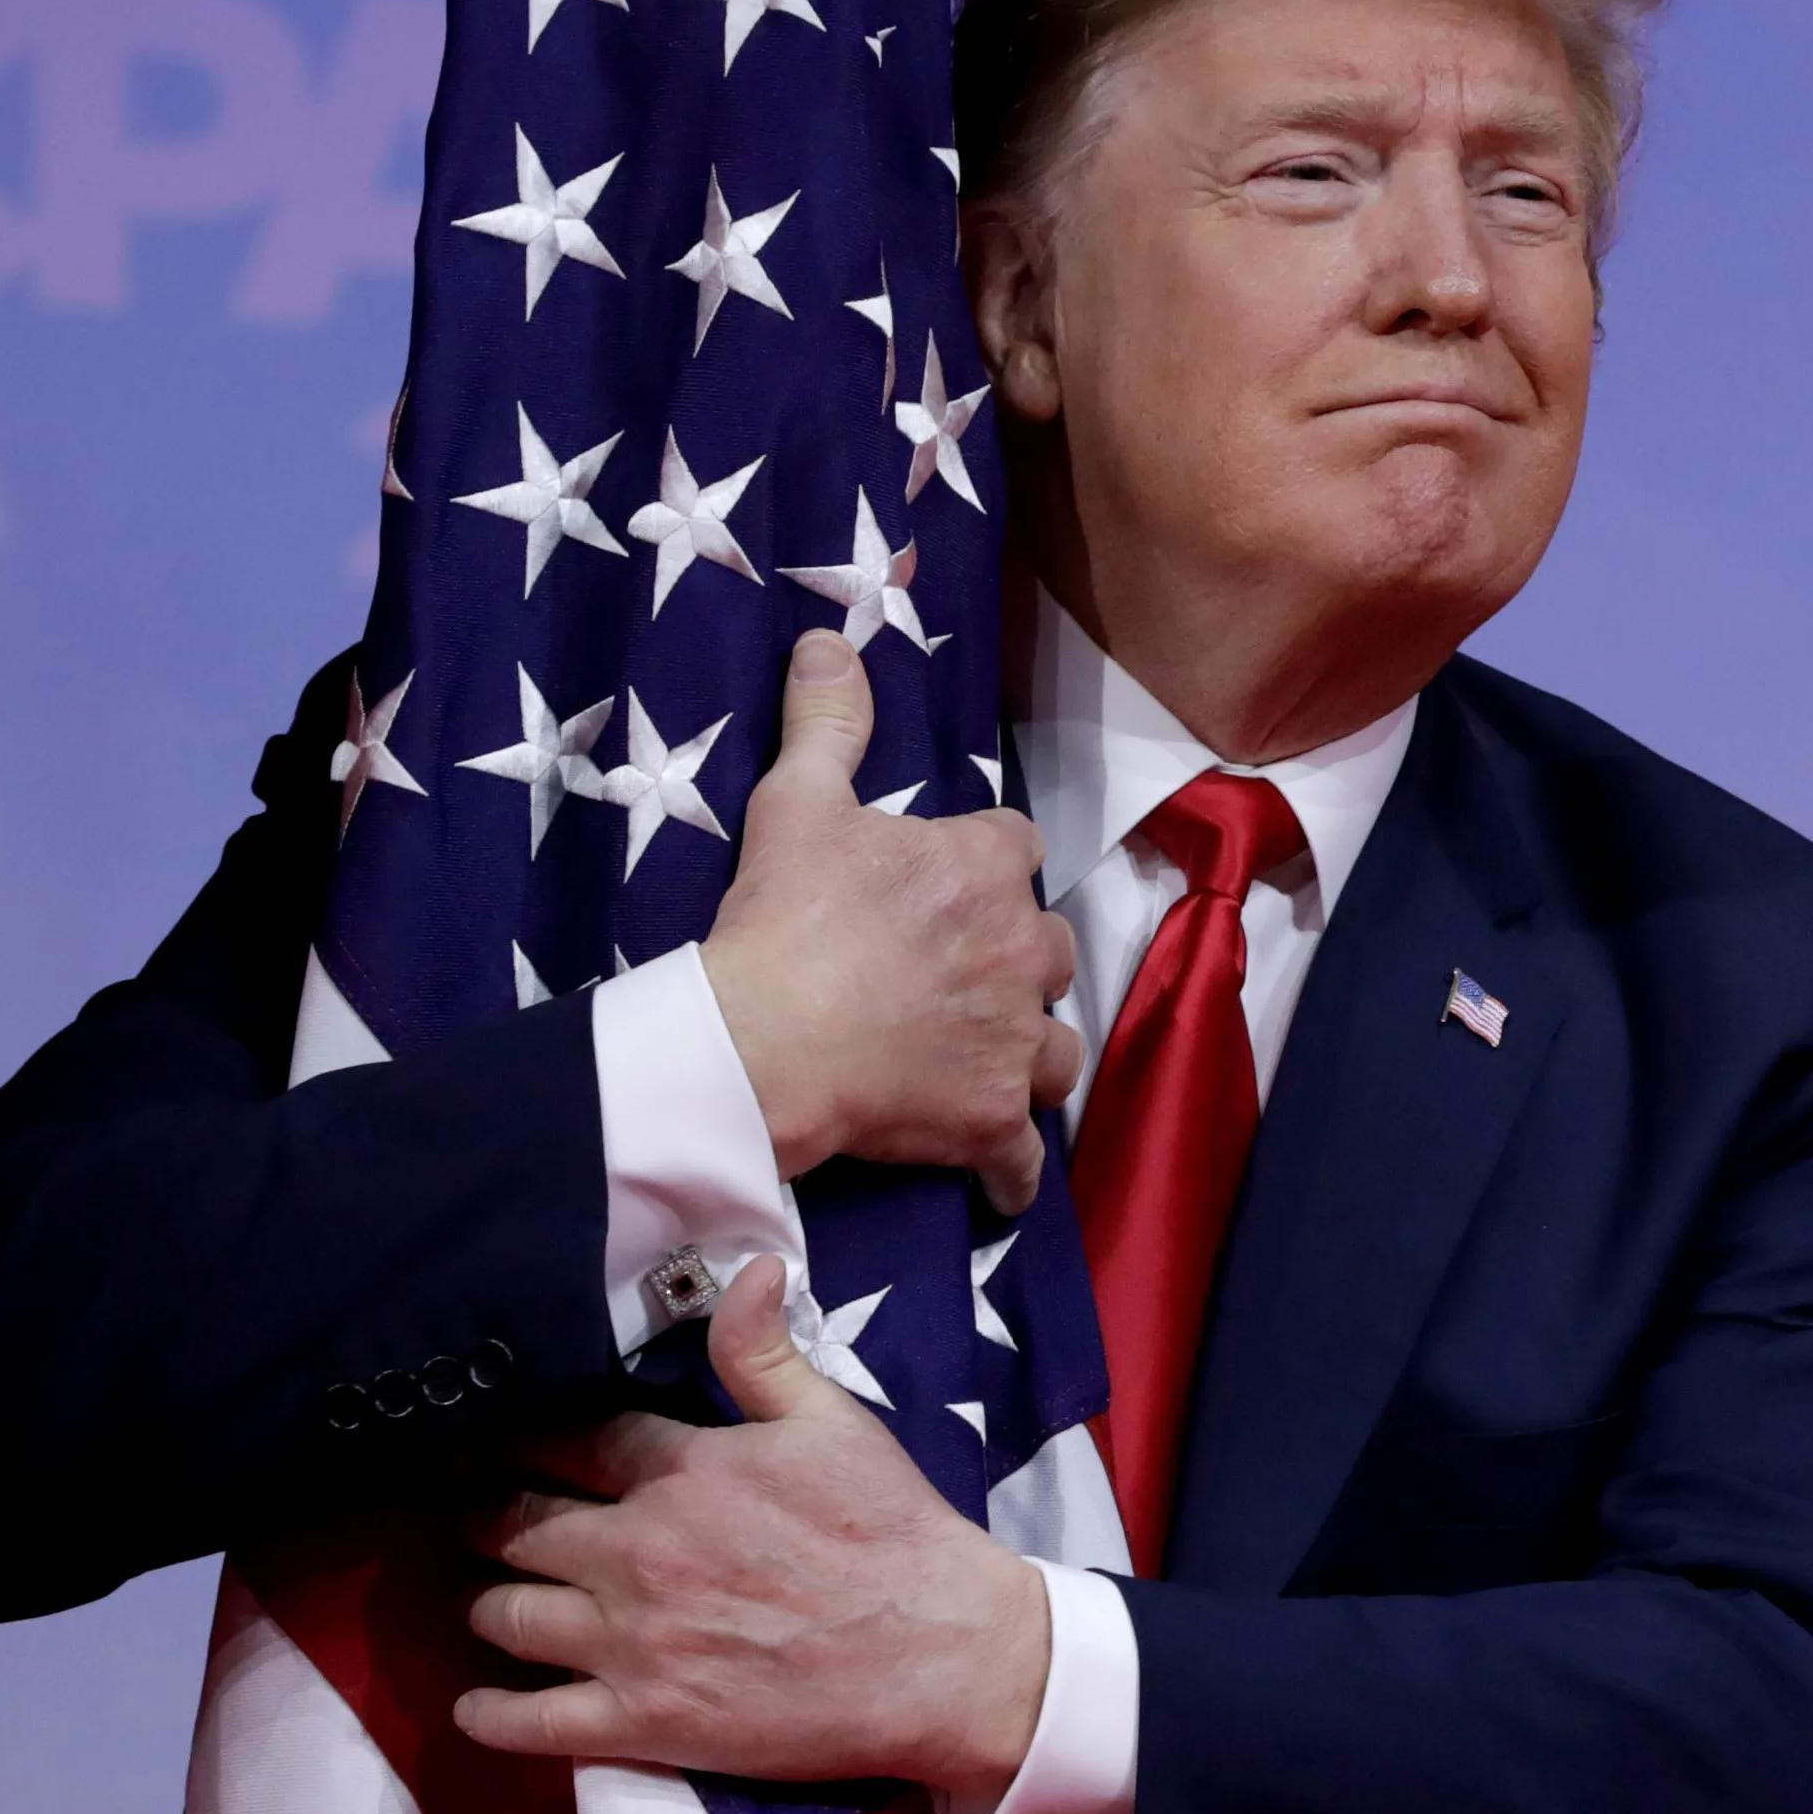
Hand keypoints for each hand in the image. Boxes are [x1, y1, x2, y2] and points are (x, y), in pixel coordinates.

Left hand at [456, 1259, 1051, 1797]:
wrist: (943, 1655)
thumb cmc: (894, 1533)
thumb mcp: (837, 1424)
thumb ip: (767, 1353)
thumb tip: (747, 1269)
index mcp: (683, 1472)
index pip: (565, 1441)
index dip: (517, 1439)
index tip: (485, 1439)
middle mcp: (637, 1552)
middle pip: (514, 1527)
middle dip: (482, 1515)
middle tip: (470, 1514)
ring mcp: (631, 1642)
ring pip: (505, 1617)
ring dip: (486, 1605)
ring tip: (489, 1598)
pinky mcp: (642, 1722)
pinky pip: (529, 1722)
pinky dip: (489, 1714)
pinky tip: (477, 1707)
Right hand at [701, 629, 1081, 1212]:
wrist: (756, 1042)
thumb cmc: (779, 920)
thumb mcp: (796, 803)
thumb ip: (827, 721)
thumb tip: (829, 638)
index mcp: (987, 867)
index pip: (1017, 851)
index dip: (981, 871)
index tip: (940, 893)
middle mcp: (1022, 948)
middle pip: (1045, 950)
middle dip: (1009, 964)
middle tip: (948, 983)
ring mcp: (1016, 1039)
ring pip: (1055, 1049)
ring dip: (1026, 1055)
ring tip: (981, 1066)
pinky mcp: (995, 1118)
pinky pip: (1023, 1158)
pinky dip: (1010, 1170)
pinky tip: (995, 1176)